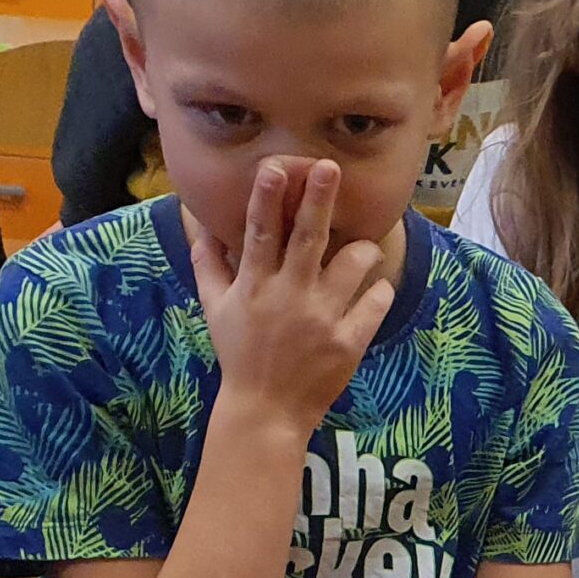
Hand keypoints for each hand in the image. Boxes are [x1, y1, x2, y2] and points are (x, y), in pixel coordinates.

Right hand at [187, 158, 393, 438]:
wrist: (266, 410)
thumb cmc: (240, 354)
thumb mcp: (216, 308)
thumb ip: (209, 264)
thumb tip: (199, 226)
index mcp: (255, 285)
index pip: (260, 232)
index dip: (266, 198)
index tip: (275, 167)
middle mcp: (288, 297)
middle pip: (307, 238)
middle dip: (318, 200)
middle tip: (330, 167)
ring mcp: (320, 320)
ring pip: (351, 266)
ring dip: (364, 250)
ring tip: (366, 247)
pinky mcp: (347, 344)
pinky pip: (374, 305)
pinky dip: (379, 292)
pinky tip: (377, 289)